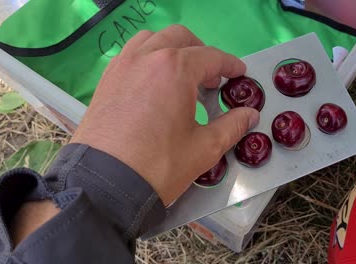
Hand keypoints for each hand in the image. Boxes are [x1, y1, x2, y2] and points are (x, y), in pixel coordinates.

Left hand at [71, 25, 259, 204]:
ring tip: (180, 74)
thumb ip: (232, 126)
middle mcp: (147, 57)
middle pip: (180, 38)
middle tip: (211, 77)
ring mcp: (123, 66)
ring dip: (171, 49)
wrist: (106, 184)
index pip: (211, 56)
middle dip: (201, 52)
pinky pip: (130, 54)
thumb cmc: (159, 164)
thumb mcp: (204, 148)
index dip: (230, 64)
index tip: (238, 72)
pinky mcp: (106, 79)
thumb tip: (249, 115)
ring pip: (152, 40)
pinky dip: (147, 58)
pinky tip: (153, 83)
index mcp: (175, 69)